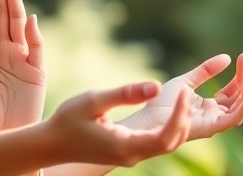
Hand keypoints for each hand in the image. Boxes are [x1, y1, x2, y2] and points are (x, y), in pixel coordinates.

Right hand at [46, 81, 193, 166]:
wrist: (53, 144)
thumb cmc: (69, 119)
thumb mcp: (94, 100)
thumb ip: (125, 94)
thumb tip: (157, 86)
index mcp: (124, 145)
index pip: (165, 136)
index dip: (180, 115)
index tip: (185, 91)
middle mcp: (132, 156)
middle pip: (172, 142)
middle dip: (184, 119)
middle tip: (189, 91)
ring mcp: (131, 157)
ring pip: (167, 145)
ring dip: (179, 124)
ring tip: (184, 98)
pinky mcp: (129, 152)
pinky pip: (157, 143)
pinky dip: (169, 127)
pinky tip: (170, 110)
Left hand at [120, 53, 242, 139]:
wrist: (149, 116)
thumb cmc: (162, 102)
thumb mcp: (187, 80)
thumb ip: (205, 71)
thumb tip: (227, 57)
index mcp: (210, 106)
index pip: (232, 91)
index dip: (241, 75)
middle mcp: (216, 115)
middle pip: (240, 97)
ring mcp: (216, 122)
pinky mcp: (214, 127)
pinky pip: (237, 115)